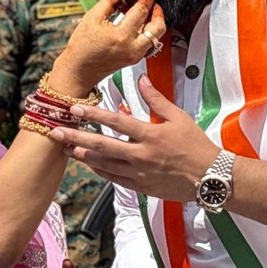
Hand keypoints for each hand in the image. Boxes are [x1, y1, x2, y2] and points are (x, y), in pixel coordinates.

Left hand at [52, 75, 217, 201]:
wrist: (210, 178)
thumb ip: (157, 100)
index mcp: (150, 135)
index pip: (116, 122)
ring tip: (66, 148)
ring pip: (104, 164)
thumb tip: (141, 80)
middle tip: (56, 133)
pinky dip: (99, 170)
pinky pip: (114, 179)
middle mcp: (141, 155)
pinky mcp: (141, 187)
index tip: (75, 108)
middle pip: (101, 145)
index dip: (93, 114)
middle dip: (76, 138)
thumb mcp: (179, 118)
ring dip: (82, 156)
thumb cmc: (196, 146)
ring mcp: (139, 173)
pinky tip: (88, 164)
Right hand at [54, 0, 167, 91]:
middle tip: (151, 0)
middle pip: (158, 27)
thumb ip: (110, 1)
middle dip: (157, 10)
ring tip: (145, 11)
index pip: (141, 11)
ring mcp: (136, 55)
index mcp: (120, 37)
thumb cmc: (82, 48)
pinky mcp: (135, 59)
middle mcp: (132, 48)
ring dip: (154, 21)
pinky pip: (149, 42)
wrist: (79, 70)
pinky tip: (138, 23)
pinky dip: (147, 30)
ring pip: (157, 36)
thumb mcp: (91, 17)